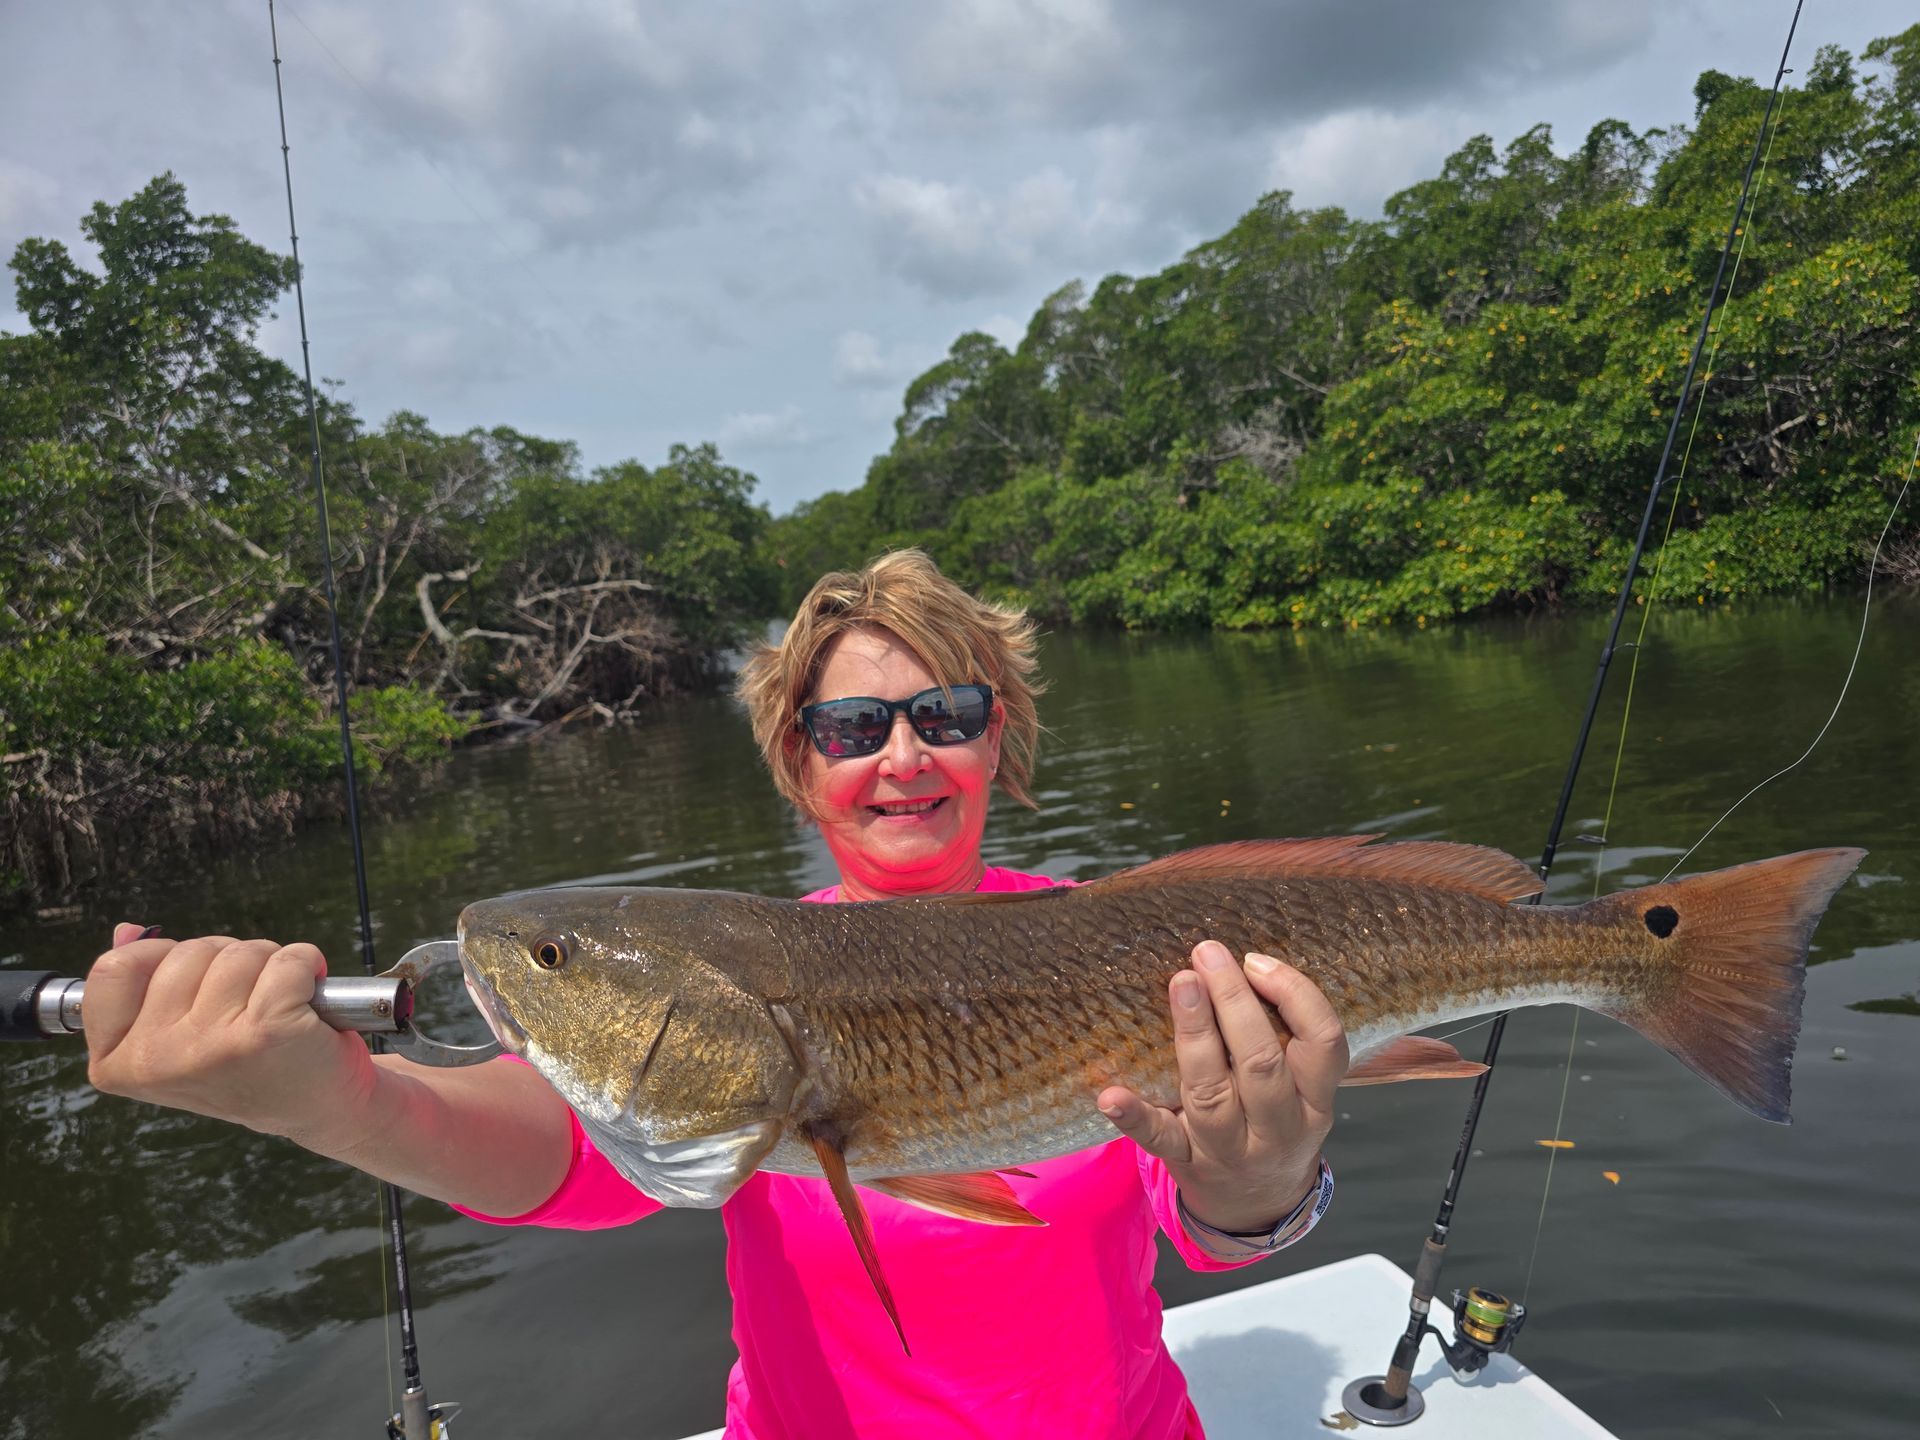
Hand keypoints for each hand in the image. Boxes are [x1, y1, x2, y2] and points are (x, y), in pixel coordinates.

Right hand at [84, 923, 377, 1146]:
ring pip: (238, 953)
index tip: (194, 984)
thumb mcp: (180, 1037)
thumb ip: (146, 986)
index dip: (161, 956)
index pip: (114, 969)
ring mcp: (208, 1047)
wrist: (319, 1112)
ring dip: (269, 965)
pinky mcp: (265, 1033)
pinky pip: (288, 960)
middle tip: (248, 1004)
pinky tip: (308, 1000)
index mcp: (118, 1062)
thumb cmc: (250, 1067)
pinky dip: (307, 966)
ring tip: (278, 1007)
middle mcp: (154, 1059)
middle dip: (227, 960)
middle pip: (186, 951)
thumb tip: (126, 930)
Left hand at [1100, 940, 1347, 1233]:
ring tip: (1181, 984)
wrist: (1256, 1207)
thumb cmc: (1275, 1123)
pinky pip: (1160, 1139)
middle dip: (1235, 1004)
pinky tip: (1110, 1094)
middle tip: (1208, 954)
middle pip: (1262, 1064)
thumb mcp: (1301, 1090)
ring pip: (1213, 1095)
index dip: (1294, 996)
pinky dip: (1134, 1117)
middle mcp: (1279, 1128)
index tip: (1256, 960)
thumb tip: (1239, 961)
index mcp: (1315, 1100)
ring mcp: (1230, 1150)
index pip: (1323, 1042)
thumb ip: (1285, 1036)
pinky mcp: (1185, 1162)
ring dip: (1195, 1036)